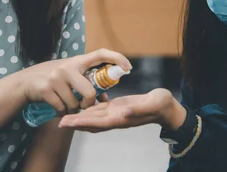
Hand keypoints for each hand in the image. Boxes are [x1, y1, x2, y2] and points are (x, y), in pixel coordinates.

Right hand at [20, 49, 131, 115]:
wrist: (25, 81)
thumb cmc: (53, 77)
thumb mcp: (70, 74)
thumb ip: (86, 81)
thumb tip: (105, 97)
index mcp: (77, 61)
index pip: (101, 54)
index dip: (117, 59)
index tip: (128, 68)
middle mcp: (68, 67)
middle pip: (90, 93)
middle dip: (89, 104)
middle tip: (85, 105)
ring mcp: (57, 78)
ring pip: (75, 104)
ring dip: (72, 109)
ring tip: (66, 103)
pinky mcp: (47, 89)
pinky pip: (62, 109)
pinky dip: (61, 112)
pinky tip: (57, 107)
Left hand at [58, 88, 185, 132]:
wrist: (167, 107)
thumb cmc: (161, 105)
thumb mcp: (152, 103)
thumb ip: (138, 108)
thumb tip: (124, 112)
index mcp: (122, 118)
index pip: (98, 122)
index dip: (82, 122)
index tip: (68, 122)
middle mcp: (116, 118)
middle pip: (91, 122)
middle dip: (75, 122)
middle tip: (59, 121)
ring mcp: (116, 113)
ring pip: (93, 117)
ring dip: (79, 117)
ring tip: (64, 116)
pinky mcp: (117, 107)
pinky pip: (100, 111)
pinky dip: (88, 111)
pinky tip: (80, 107)